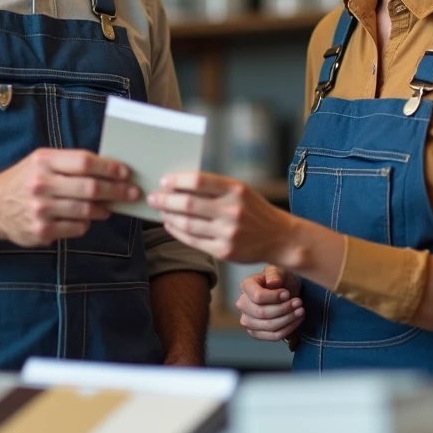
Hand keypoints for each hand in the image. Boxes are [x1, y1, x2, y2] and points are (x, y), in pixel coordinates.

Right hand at [0, 148, 137, 246]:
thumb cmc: (24, 180)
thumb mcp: (41, 161)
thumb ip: (70, 163)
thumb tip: (110, 169)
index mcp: (43, 161)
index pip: (85, 162)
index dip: (110, 168)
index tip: (126, 173)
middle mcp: (41, 184)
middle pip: (91, 188)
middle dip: (117, 191)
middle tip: (132, 193)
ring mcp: (40, 210)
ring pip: (87, 210)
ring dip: (103, 209)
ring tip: (109, 206)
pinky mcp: (41, 231)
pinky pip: (77, 228)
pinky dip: (86, 223)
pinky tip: (84, 219)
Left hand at [146, 172, 295, 263]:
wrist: (279, 237)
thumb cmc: (254, 210)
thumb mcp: (240, 190)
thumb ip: (214, 187)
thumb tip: (177, 185)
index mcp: (236, 189)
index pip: (198, 182)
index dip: (177, 181)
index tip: (163, 181)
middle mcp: (232, 210)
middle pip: (188, 204)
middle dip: (165, 200)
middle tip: (152, 198)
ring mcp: (228, 233)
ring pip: (186, 224)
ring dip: (168, 217)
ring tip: (161, 212)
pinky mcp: (224, 251)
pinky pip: (192, 241)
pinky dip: (177, 231)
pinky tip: (171, 225)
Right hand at [236, 265, 303, 341]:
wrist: (286, 292)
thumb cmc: (281, 279)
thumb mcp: (279, 270)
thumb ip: (275, 274)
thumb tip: (273, 284)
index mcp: (246, 286)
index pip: (257, 297)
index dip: (274, 297)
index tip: (288, 294)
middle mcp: (242, 304)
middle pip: (262, 313)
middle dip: (284, 309)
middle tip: (299, 303)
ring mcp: (248, 320)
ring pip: (268, 326)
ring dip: (288, 320)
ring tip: (300, 311)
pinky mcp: (256, 333)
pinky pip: (273, 336)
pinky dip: (288, 329)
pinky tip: (297, 320)